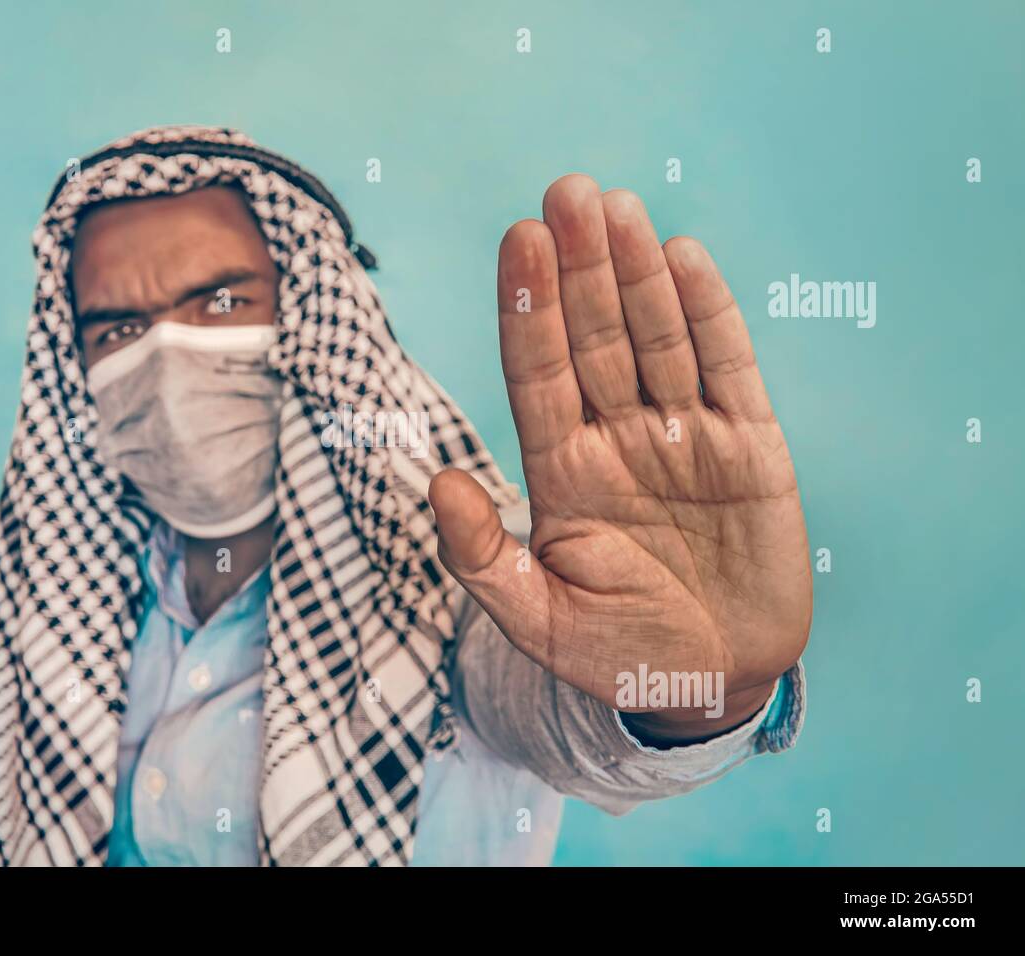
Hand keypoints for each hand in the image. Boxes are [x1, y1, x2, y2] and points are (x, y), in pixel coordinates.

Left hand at [429, 175, 810, 737]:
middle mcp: (619, 438)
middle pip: (595, 337)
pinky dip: (709, 315)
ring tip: (616, 209)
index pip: (538, 373)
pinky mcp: (750, 447)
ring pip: (657, 338)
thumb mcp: (538, 620)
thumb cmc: (618, 652)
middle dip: (580, 268)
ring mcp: (685, 436)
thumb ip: (483, 557)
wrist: (713, 683)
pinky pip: (727, 369)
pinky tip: (683, 260)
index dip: (529, 309)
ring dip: (637, 273)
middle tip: (565, 193)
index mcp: (563, 471)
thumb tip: (435, 483)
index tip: (517, 240)